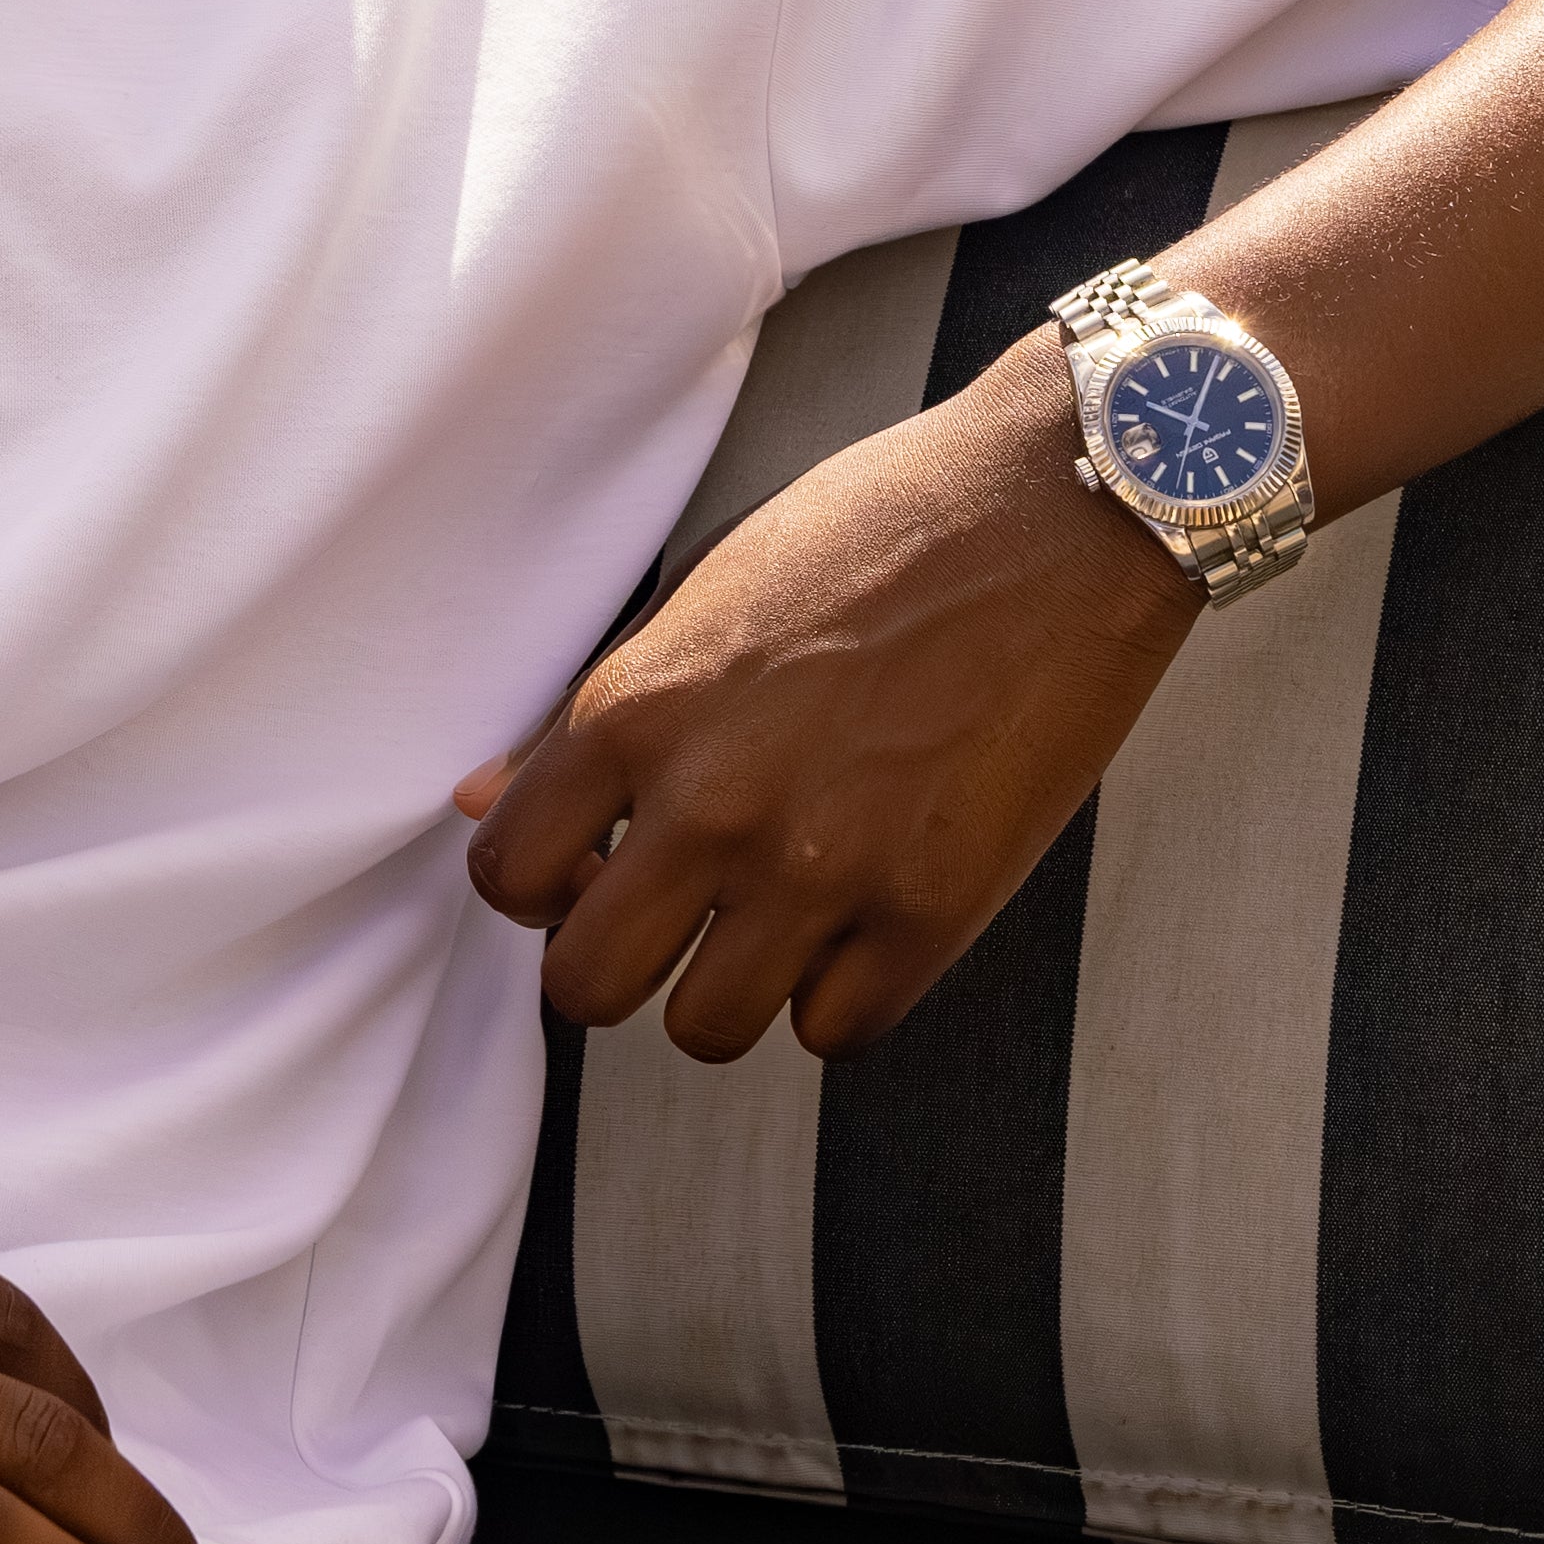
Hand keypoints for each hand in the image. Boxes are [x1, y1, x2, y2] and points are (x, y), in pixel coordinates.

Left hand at [455, 347, 1194, 1057]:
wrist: (1058, 511)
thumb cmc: (880, 527)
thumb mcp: (704, 593)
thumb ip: (590, 719)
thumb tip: (486, 799)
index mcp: (638, 710)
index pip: (508, 872)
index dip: (536, 884)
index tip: (584, 867)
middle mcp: (713, 805)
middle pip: (585, 988)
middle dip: (614, 961)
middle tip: (668, 915)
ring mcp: (822, 871)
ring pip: (706, 1030)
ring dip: (727, 987)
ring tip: (772, 917)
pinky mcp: (931, 914)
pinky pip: (835, 1031)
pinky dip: (839, 993)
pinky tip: (859, 918)